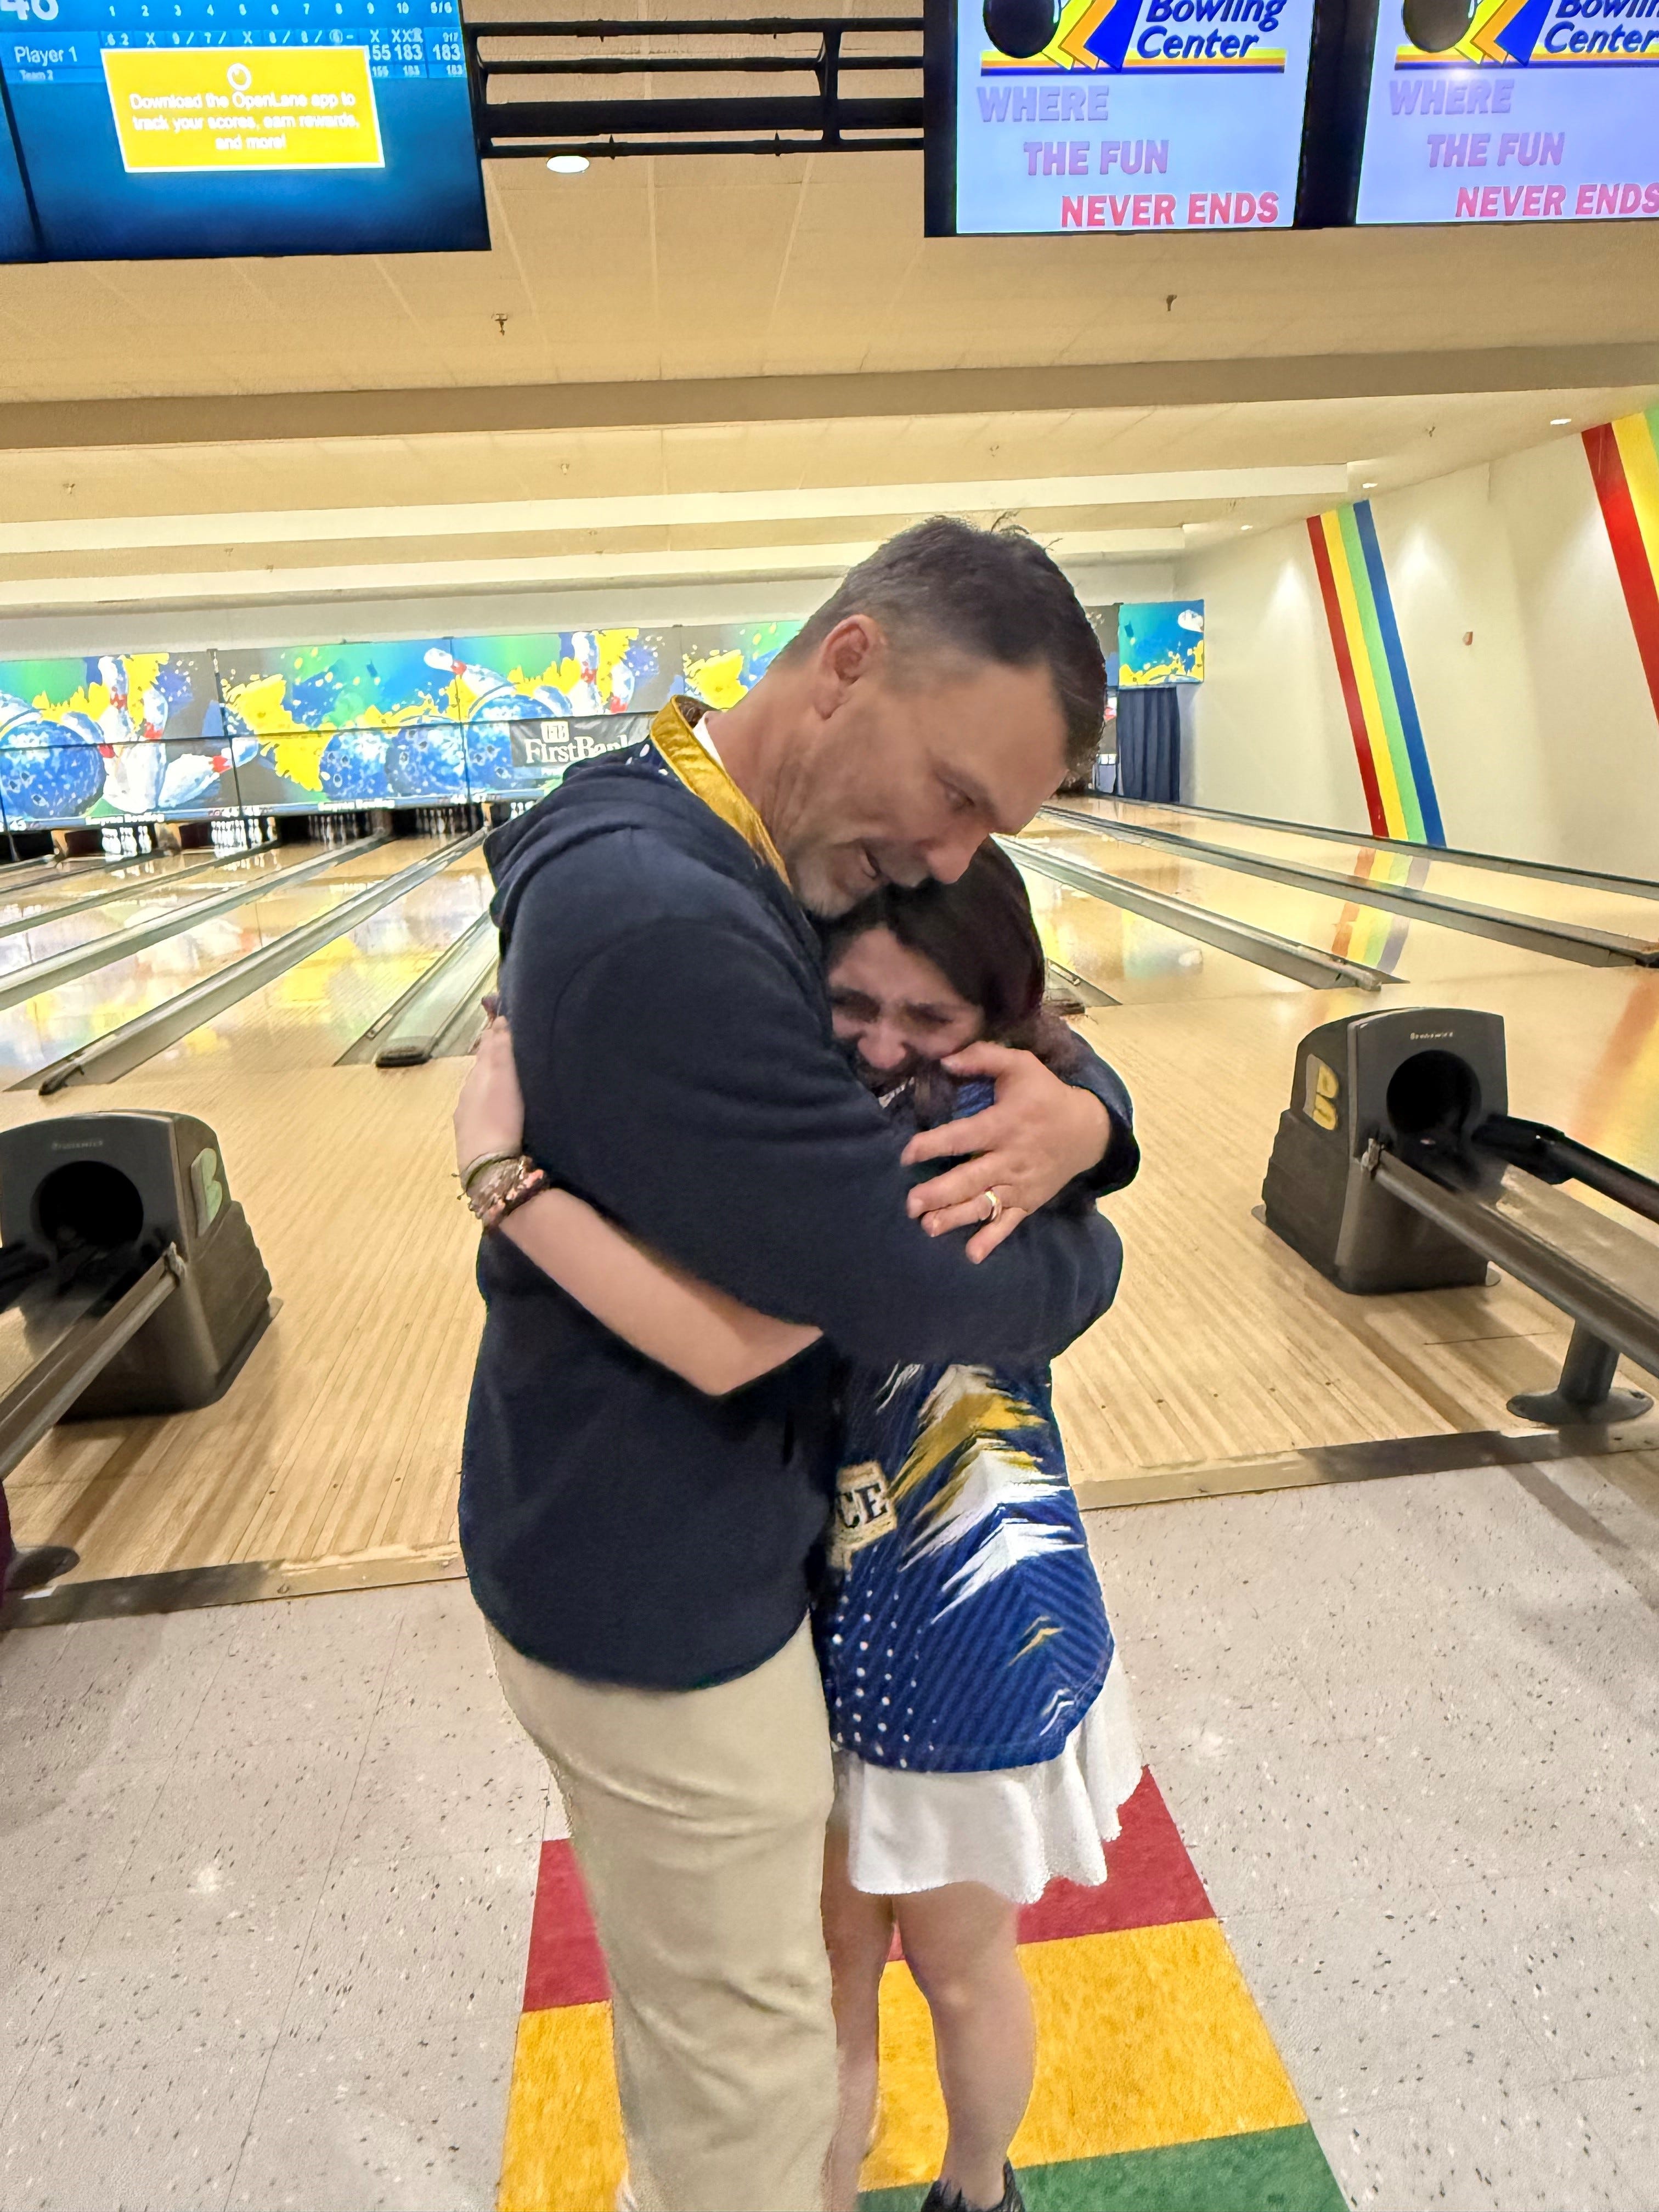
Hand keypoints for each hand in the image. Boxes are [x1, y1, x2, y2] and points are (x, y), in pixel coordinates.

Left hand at [454, 1016, 525, 1173]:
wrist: (488, 1167)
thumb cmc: (499, 1119)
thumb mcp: (502, 1078)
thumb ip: (500, 1050)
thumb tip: (499, 1021)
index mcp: (477, 1076)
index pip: (485, 1048)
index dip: (494, 1035)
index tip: (504, 1021)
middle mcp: (467, 1094)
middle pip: (479, 1068)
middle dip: (490, 1055)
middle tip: (504, 1042)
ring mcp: (467, 1116)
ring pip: (477, 1089)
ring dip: (488, 1079)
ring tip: (502, 1073)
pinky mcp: (471, 1136)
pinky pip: (478, 1109)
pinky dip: (486, 1099)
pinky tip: (492, 1106)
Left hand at [901, 1041, 1110, 1261]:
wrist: (1088, 1131)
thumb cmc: (1045, 1095)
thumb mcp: (1021, 1065)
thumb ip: (983, 1057)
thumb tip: (944, 1060)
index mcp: (1004, 1124)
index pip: (964, 1137)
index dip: (934, 1144)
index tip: (908, 1153)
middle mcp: (1010, 1157)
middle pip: (971, 1178)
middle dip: (940, 1192)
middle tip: (911, 1204)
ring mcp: (1019, 1183)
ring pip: (984, 1204)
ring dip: (956, 1217)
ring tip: (929, 1228)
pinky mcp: (1028, 1201)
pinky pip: (1009, 1223)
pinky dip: (992, 1239)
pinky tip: (972, 1254)